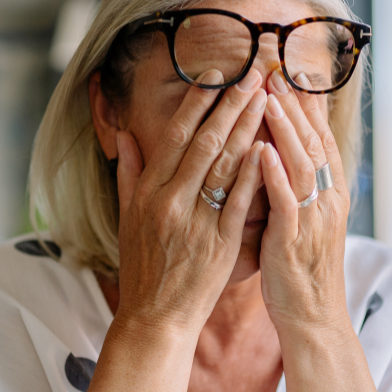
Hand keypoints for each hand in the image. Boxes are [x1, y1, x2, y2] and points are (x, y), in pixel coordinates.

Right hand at [113, 70, 267, 334]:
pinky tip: (268, 146)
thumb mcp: (126, 218)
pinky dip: (254, 172)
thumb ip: (128, 174)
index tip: (215, 74)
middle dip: (230, 103)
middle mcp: (169, 200)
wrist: (154, 317)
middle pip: (204, 141)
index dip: (196, 103)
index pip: (175, 136)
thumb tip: (123, 135)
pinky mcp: (219, 242)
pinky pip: (239, 200)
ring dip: (247, 127)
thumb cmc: (143, 269)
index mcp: (147, 191)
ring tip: (266, 98)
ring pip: (224, 164)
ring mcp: (195, 221)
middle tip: (253, 73)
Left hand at [257, 72, 350, 333]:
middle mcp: (326, 201)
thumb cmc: (300, 271)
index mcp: (328, 195)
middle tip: (276, 69)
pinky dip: (275, 176)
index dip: (305, 105)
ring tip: (269, 98)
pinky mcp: (294, 240)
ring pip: (302, 165)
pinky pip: (286, 203)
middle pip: (312, 143)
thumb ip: (294, 188)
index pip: (318, 139)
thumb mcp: (302, 221)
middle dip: (294, 104)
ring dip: (285, 130)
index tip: (289, 71)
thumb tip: (278, 153)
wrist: (313, 320)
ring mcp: (312, 219)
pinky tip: (261, 152)